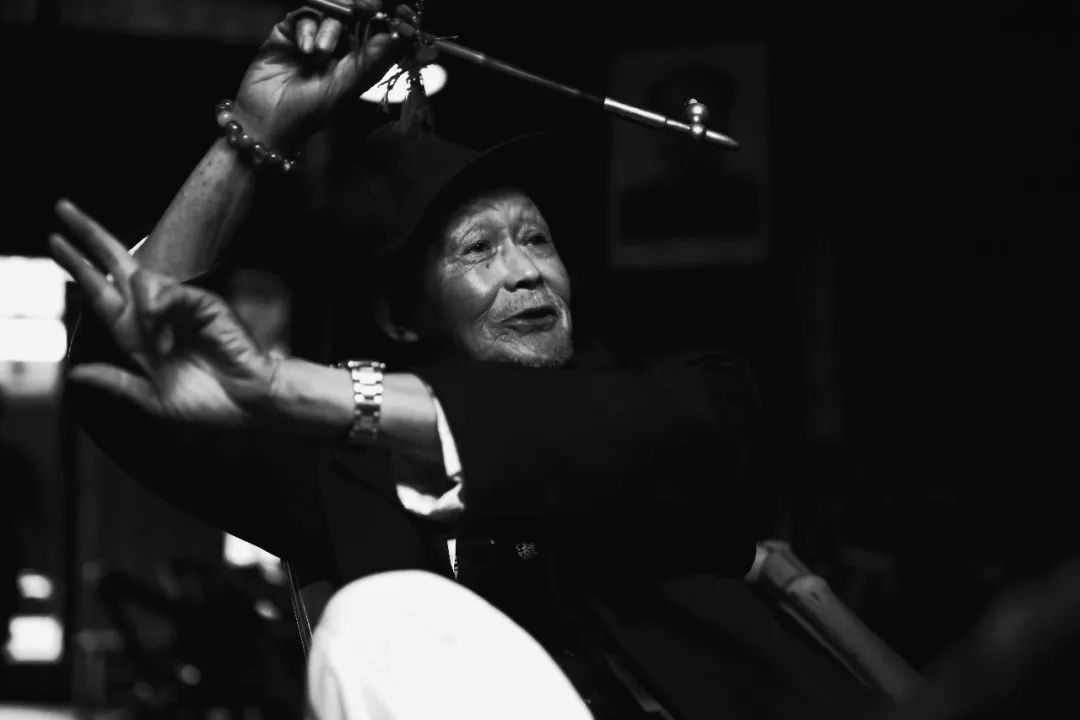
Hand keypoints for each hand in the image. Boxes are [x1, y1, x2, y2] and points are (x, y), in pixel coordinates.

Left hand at [50, 199, 279, 428]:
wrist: (249, 406)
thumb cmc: (212, 404)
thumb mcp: (153, 399)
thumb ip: (117, 382)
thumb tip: (76, 372)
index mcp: (141, 337)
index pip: (103, 296)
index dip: (79, 270)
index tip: (55, 242)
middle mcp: (157, 316)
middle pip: (116, 269)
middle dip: (89, 240)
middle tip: (63, 209)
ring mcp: (180, 308)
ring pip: (140, 280)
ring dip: (136, 300)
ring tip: (157, 342)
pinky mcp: (204, 305)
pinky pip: (172, 292)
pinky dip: (159, 302)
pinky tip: (156, 318)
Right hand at [233, 0, 404, 148]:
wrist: (268, 120)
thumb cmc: (309, 111)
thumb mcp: (344, 88)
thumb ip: (369, 62)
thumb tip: (397, 38)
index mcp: (355, 61)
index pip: (373, 32)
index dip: (380, 20)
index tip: (384, 13)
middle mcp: (335, 47)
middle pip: (351, 15)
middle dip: (357, 12)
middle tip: (362, 10)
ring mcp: (311, 37)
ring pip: (329, 13)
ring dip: (329, 29)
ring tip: (321, 53)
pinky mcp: (287, 32)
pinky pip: (303, 16)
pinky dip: (307, 29)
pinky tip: (304, 51)